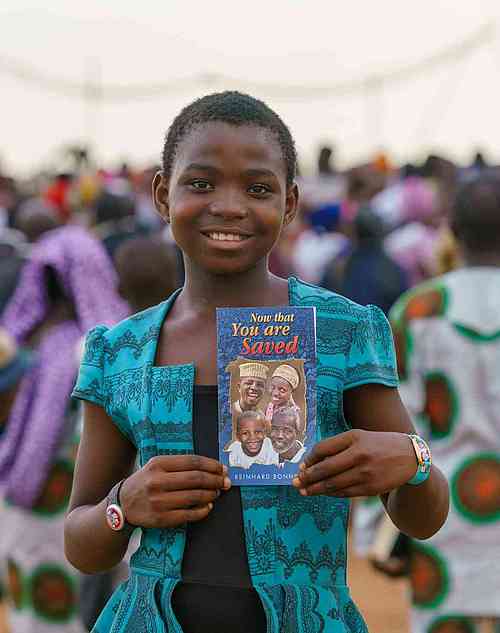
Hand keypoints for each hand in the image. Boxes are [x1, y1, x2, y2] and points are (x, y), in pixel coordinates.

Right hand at [120, 455, 230, 527]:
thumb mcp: (156, 466)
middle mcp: (157, 481)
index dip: (211, 465)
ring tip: (217, 493)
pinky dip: (203, 510)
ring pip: (194, 496)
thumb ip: (180, 465)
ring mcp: (159, 501)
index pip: (192, 462)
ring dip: (211, 494)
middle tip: (226, 481)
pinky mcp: (161, 518)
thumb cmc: (146, 481)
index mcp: (158, 464)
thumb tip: (212, 468)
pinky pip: (189, 514)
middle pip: (196, 479)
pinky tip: (208, 506)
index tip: (222, 468)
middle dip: (215, 480)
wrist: (122, 505)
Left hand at [292, 429, 416, 496]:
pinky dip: (331, 493)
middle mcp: (359, 455)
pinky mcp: (371, 488)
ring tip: (304, 491)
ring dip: (316, 489)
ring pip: (333, 484)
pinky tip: (324, 493)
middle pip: (325, 469)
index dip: (309, 459)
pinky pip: (345, 493)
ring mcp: (365, 473)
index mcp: (354, 438)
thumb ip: (336, 445)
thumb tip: (312, 460)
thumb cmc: (378, 444)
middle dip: (307, 478)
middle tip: (296, 482)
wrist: (410, 457)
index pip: (323, 449)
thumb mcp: (358, 436)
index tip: (301, 466)